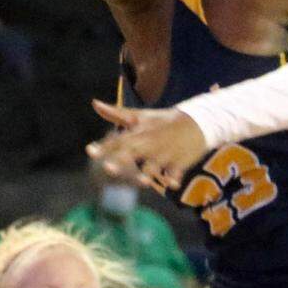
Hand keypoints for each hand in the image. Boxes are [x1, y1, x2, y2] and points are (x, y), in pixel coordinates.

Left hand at [87, 100, 206, 191]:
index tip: (90, 151)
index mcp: (140, 132)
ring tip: (143, 180)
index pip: (119, 140)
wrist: (197, 121)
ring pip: (156, 164)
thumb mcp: (142, 115)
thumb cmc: (164, 121)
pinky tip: (172, 184)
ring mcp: (166, 152)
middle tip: (108, 168)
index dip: (104, 147)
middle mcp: (151, 142)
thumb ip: (117, 113)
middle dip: (122, 160)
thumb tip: (94, 103)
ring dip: (149, 172)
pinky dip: (174, 177)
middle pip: (134, 152)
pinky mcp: (180, 160)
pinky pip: (177, 171)